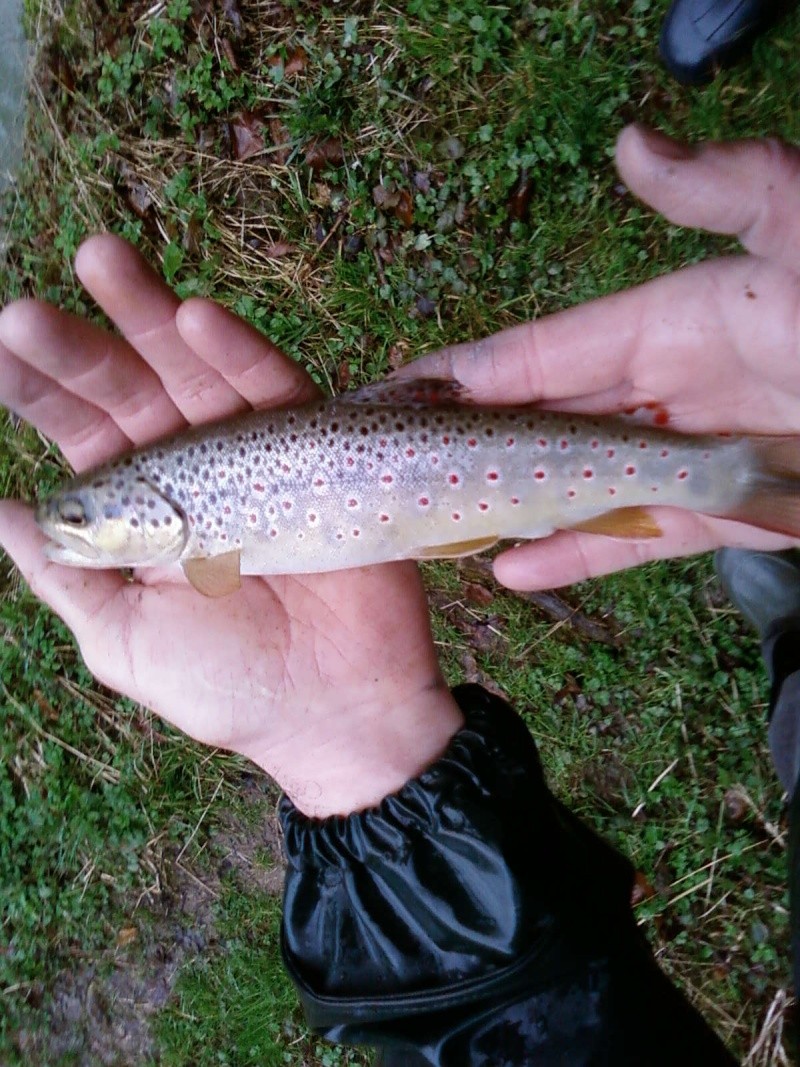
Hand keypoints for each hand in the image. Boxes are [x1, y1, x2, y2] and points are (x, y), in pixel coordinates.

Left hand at [0, 236, 462, 816]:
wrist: (336, 712)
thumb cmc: (228, 688)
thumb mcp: (123, 641)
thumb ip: (66, 573)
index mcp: (144, 510)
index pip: (83, 435)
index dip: (39, 391)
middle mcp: (195, 470)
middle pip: (132, 391)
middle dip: (83, 345)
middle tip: (27, 307)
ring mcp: (257, 454)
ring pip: (196, 374)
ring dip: (151, 319)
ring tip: (100, 261)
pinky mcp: (317, 449)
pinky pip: (277, 392)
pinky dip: (239, 355)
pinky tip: (196, 318)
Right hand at [409, 124, 799, 589]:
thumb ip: (725, 185)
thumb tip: (630, 142)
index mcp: (666, 321)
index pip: (538, 352)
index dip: (466, 371)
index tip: (398, 388)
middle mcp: (660, 390)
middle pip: (542, 421)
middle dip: (471, 443)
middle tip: (397, 468)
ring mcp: (682, 458)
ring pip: (574, 485)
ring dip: (509, 506)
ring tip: (439, 528)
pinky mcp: (715, 518)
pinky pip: (629, 539)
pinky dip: (575, 557)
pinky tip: (515, 573)